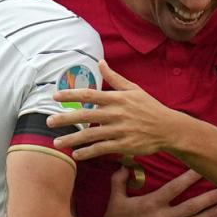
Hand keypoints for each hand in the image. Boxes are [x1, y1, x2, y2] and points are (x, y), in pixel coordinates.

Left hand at [48, 58, 180, 158]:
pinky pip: (102, 149)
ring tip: (56, 142)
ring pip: (91, 135)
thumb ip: (114, 78)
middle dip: (65, 118)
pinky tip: (76, 154)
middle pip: (86, 115)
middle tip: (48, 122)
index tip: (54, 96)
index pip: (89, 94)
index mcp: (117, 98)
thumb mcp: (134, 89)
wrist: (168, 128)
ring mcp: (120, 130)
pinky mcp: (124, 145)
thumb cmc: (149, 107)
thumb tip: (100, 62)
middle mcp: (116, 113)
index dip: (71, 95)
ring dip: (72, 139)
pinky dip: (88, 152)